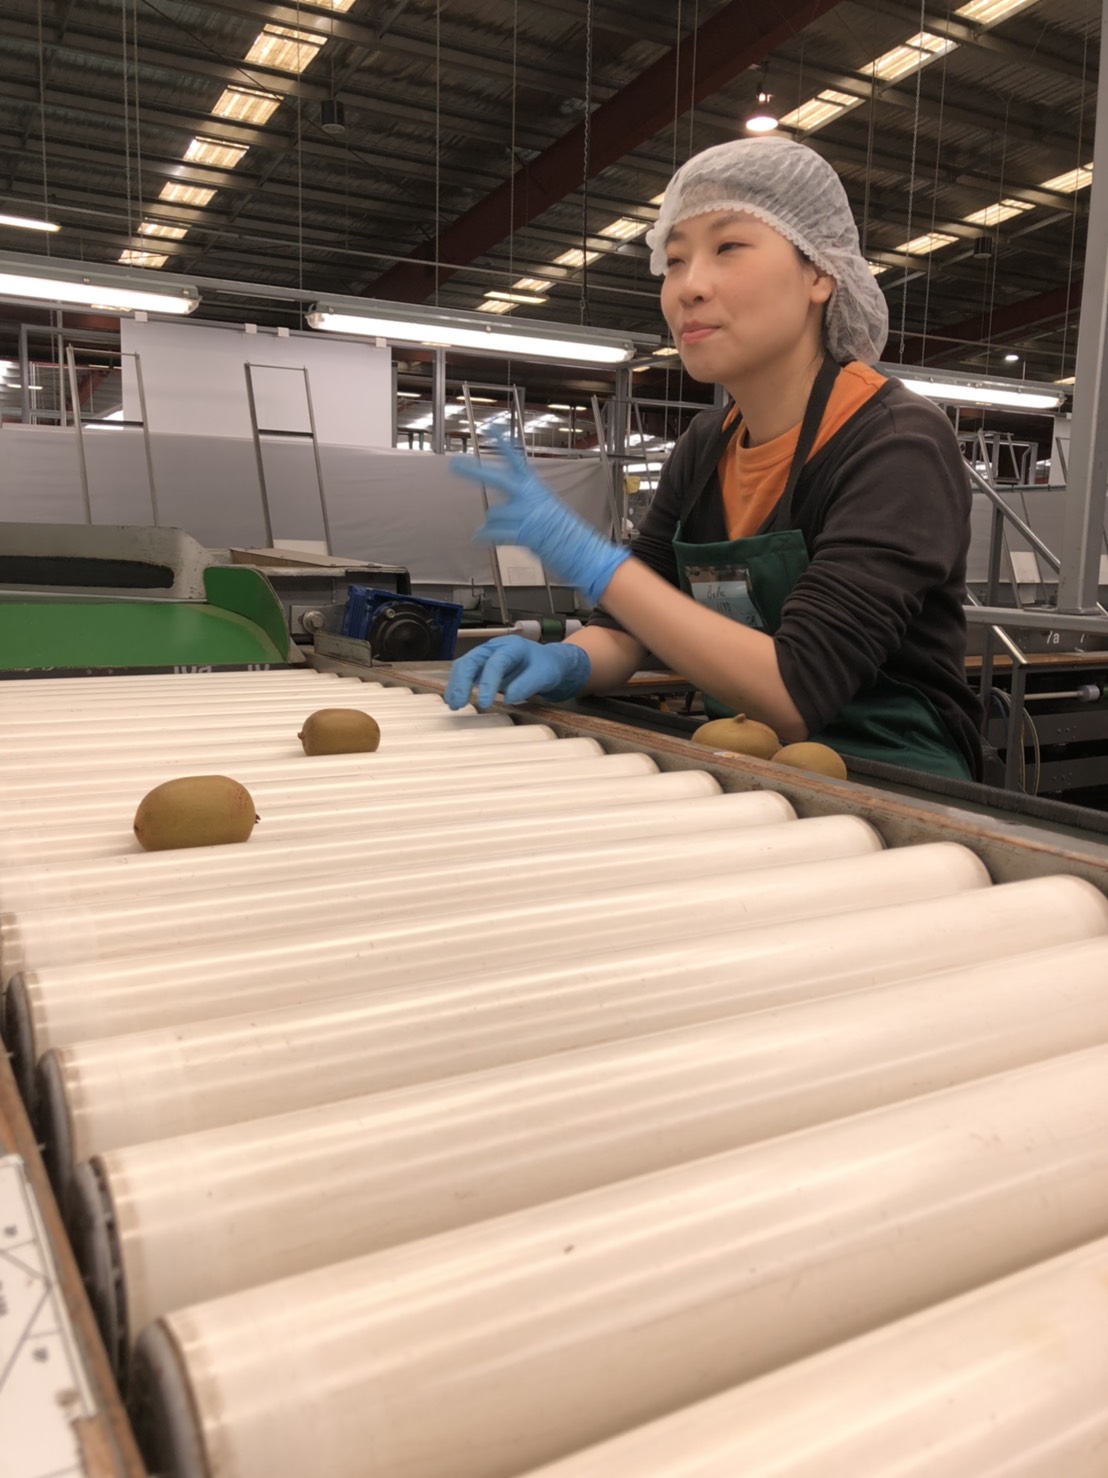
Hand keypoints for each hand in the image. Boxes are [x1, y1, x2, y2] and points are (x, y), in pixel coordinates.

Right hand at [444, 637, 590, 710]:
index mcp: (512, 647)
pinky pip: (464, 674)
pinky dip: (458, 687)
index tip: (485, 703)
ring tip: (454, 704)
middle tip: (459, 704)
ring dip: (456, 685)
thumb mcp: (544, 675)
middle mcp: (494, 648)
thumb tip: (508, 699)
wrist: (546, 664)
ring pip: (464, 666)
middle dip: (462, 682)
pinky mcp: (480, 667)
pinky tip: (455, 701)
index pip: (496, 663)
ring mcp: (485, 656)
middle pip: (471, 660)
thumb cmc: (545, 667)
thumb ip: (527, 684)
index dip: (488, 683)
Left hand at [451, 429, 629, 602]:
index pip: (516, 460)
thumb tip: (494, 514)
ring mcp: (525, 513)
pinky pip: (494, 533)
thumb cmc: (561, 529)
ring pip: (493, 514)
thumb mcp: (544, 506)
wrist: (578, 547)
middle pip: (497, 478)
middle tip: (455, 464)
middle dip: (474, 471)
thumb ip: (520, 504)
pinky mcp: (522, 532)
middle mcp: (529, 496)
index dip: (503, 444)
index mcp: (535, 487)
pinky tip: (478, 538)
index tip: (490, 428)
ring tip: (499, 531)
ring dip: (492, 524)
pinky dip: (484, 536)